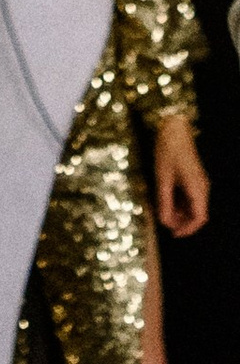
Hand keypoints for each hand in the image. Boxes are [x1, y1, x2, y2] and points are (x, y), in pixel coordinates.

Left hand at [155, 113, 210, 237]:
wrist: (174, 129)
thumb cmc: (168, 152)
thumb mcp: (162, 178)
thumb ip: (164, 201)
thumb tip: (164, 222)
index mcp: (198, 189)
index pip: (199, 218)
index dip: (188, 229)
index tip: (173, 234)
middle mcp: (202, 188)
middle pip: (197, 213)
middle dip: (182, 222)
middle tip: (164, 223)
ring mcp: (198, 182)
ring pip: (193, 205)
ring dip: (180, 212)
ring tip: (163, 212)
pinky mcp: (192, 178)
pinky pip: (189, 196)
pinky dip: (179, 203)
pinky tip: (165, 201)